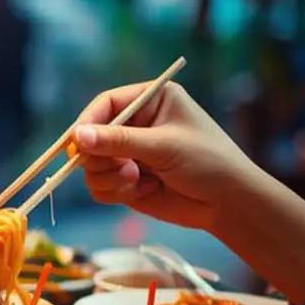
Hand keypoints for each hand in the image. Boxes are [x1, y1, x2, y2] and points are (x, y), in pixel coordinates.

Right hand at [72, 82, 258, 229]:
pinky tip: (144, 191)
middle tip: (121, 169)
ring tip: (137, 181)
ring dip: (109, 177)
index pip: (105, 105)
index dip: (87, 123)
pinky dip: (116, 192)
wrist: (228, 203)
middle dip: (100, 158)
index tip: (77, 143)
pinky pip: (100, 186)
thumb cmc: (208, 162)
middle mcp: (136, 125)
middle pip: (91, 137)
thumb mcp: (164, 146)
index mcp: (150, 101)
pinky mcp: (126, 180)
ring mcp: (129, 154)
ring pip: (91, 165)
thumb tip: (78, 136)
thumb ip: (120, 141)